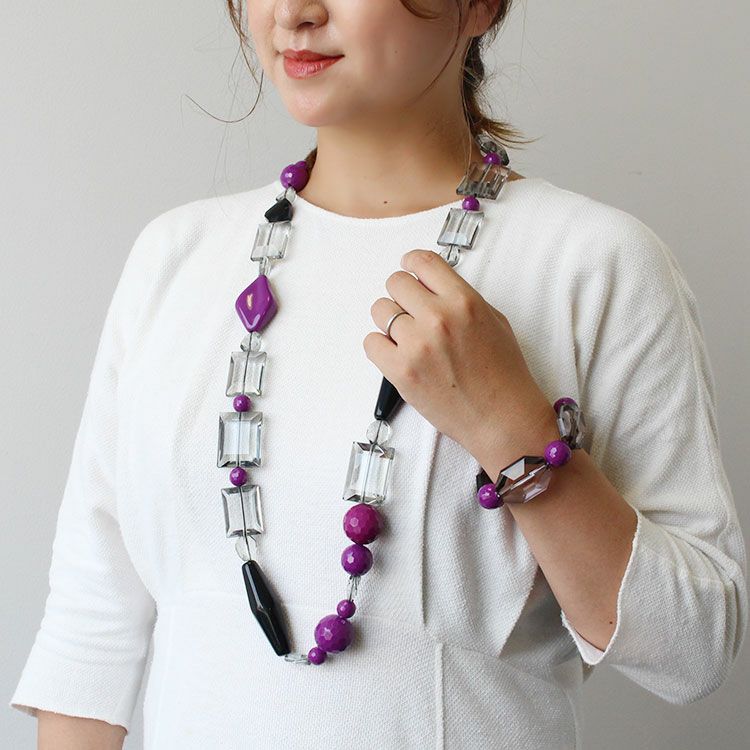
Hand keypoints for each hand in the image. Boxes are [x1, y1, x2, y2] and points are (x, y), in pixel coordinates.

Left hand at [363, 249, 553, 455]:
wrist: (502, 418)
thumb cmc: (503, 375)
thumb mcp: (493, 321)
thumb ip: (460, 298)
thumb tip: (431, 286)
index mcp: (464, 301)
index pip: (423, 262)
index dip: (411, 264)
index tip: (409, 270)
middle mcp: (439, 318)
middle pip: (395, 282)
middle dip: (401, 295)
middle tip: (411, 312)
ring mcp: (417, 345)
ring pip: (380, 310)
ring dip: (390, 322)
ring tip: (409, 339)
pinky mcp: (401, 371)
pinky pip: (371, 343)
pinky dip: (381, 348)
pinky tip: (399, 356)